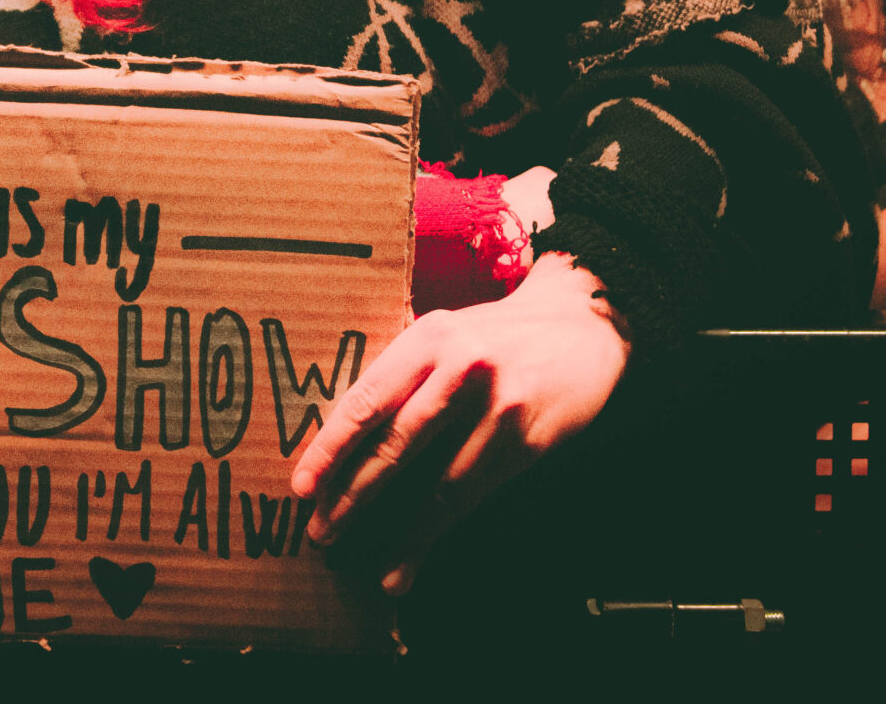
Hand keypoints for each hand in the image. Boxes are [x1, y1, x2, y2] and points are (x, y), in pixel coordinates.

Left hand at [288, 252, 628, 594]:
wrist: (582, 325)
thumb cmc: (497, 337)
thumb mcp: (445, 336)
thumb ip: (404, 376)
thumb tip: (346, 441)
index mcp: (428, 337)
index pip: (369, 398)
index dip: (331, 447)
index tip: (303, 485)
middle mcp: (461, 366)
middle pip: (395, 442)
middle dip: (352, 493)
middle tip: (319, 530)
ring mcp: (497, 406)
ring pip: (435, 480)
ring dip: (396, 529)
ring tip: (363, 557)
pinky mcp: (526, 440)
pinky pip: (470, 496)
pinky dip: (435, 533)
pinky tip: (409, 560)